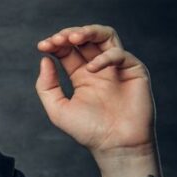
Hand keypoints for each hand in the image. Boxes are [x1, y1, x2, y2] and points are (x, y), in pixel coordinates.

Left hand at [34, 24, 155, 158]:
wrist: (115, 145)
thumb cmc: (88, 131)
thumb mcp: (58, 109)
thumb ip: (47, 86)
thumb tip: (44, 60)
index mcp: (81, 74)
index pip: (67, 49)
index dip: (55, 43)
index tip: (42, 46)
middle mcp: (99, 67)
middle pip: (85, 38)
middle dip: (69, 33)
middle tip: (58, 39)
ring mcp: (117, 67)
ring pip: (105, 36)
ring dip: (88, 31)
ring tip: (73, 37)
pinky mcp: (134, 71)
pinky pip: (119, 54)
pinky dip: (104, 57)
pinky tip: (92, 68)